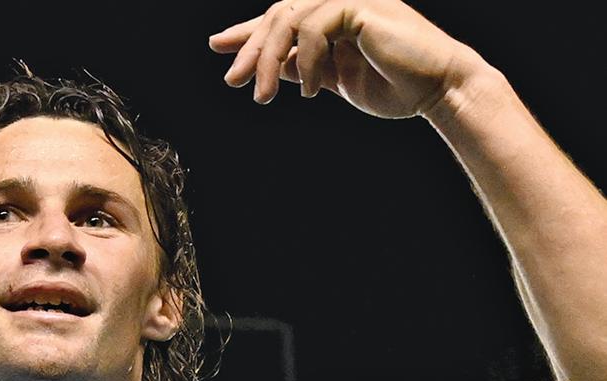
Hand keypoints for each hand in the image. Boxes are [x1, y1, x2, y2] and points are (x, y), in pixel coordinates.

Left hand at [209, 0, 480, 119]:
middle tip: (232, 81)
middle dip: (250, 48)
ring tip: (261, 98)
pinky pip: (315, 26)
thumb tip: (268, 70)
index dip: (248, 31)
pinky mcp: (360, 6)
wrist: (436, 89)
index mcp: (332, 18)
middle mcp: (339, 2)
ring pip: (291, 17)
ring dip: (269, 60)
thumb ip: (304, 68)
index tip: (217, 46)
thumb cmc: (394, 87)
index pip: (282, 18)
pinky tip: (306, 90)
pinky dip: (304, 59)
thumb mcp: (336, 81)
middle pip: (279, 13)